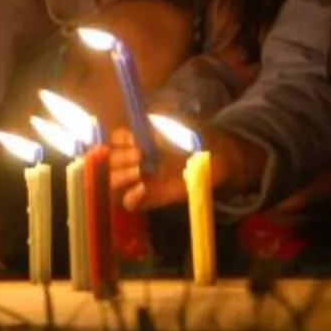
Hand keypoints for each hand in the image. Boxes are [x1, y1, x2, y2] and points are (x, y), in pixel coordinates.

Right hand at [109, 126, 263, 210]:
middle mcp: (135, 159)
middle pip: (110, 160)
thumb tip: (142, 128)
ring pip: (113, 180)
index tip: (134, 140)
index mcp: (139, 139)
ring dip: (120, 176)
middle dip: (120, 158)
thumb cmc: (199, 139)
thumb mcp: (180, 127)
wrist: (219, 160)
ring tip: (138, 172)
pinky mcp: (150, 198)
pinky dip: (130, 197)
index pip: (116, 139)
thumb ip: (161, 128)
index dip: (120, 139)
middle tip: (139, 156)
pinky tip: (142, 189)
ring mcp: (141, 179)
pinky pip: (129, 202)